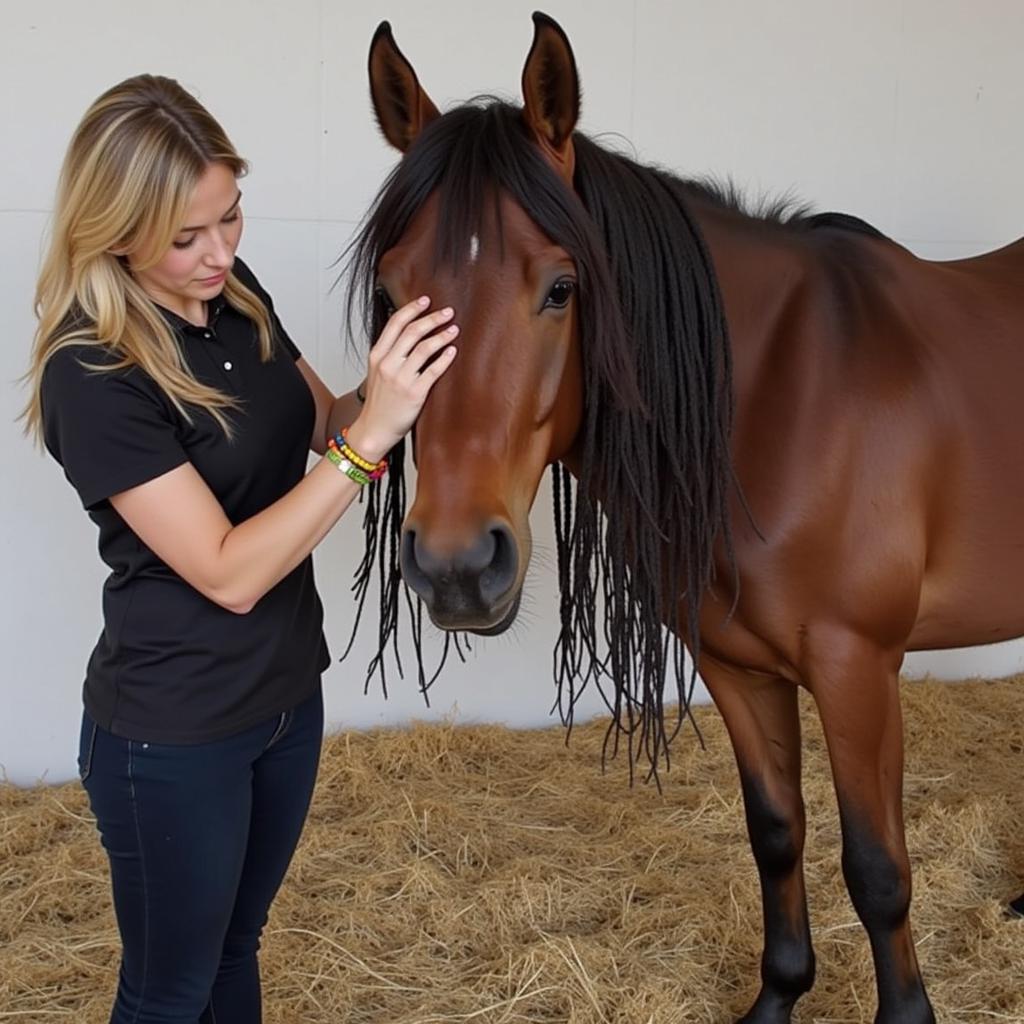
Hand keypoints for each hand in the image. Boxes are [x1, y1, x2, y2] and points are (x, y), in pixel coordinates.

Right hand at [344, 296, 457, 460]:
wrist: (374, 429)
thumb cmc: (379, 403)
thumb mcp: (377, 372)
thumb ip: (390, 353)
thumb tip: (409, 334)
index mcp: (377, 355)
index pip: (395, 324)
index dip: (412, 309)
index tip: (426, 300)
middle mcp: (388, 364)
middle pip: (412, 332)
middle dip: (432, 318)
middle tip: (448, 312)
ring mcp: (400, 378)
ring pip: (423, 348)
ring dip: (441, 336)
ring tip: (453, 329)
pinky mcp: (414, 393)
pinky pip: (432, 371)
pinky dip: (444, 358)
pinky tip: (452, 351)